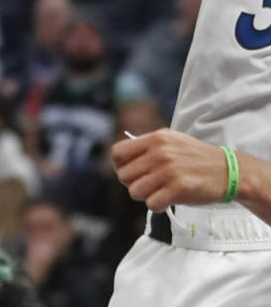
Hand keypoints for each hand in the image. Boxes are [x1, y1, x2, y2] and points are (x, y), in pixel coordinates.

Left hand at [112, 128, 229, 208]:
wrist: (226, 171)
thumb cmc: (196, 157)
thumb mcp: (171, 140)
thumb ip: (148, 145)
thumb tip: (123, 157)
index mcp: (155, 138)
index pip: (118, 153)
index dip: (120, 166)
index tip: (131, 173)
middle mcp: (159, 152)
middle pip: (124, 175)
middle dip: (133, 184)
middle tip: (147, 186)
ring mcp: (168, 171)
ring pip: (135, 192)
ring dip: (145, 196)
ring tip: (158, 192)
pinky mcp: (178, 189)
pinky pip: (151, 204)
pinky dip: (156, 206)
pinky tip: (166, 201)